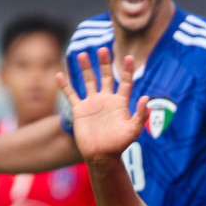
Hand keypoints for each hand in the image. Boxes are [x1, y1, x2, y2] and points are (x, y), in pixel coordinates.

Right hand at [57, 48, 148, 163]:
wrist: (101, 156)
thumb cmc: (119, 145)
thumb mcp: (132, 130)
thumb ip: (140, 115)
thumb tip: (146, 98)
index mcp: (120, 103)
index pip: (125, 82)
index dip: (127, 70)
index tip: (128, 57)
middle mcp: (106, 100)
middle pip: (106, 76)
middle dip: (104, 63)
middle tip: (102, 49)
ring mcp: (92, 104)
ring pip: (88, 81)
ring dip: (85, 68)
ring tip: (82, 54)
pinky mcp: (79, 110)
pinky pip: (71, 94)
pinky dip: (65, 85)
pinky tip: (59, 74)